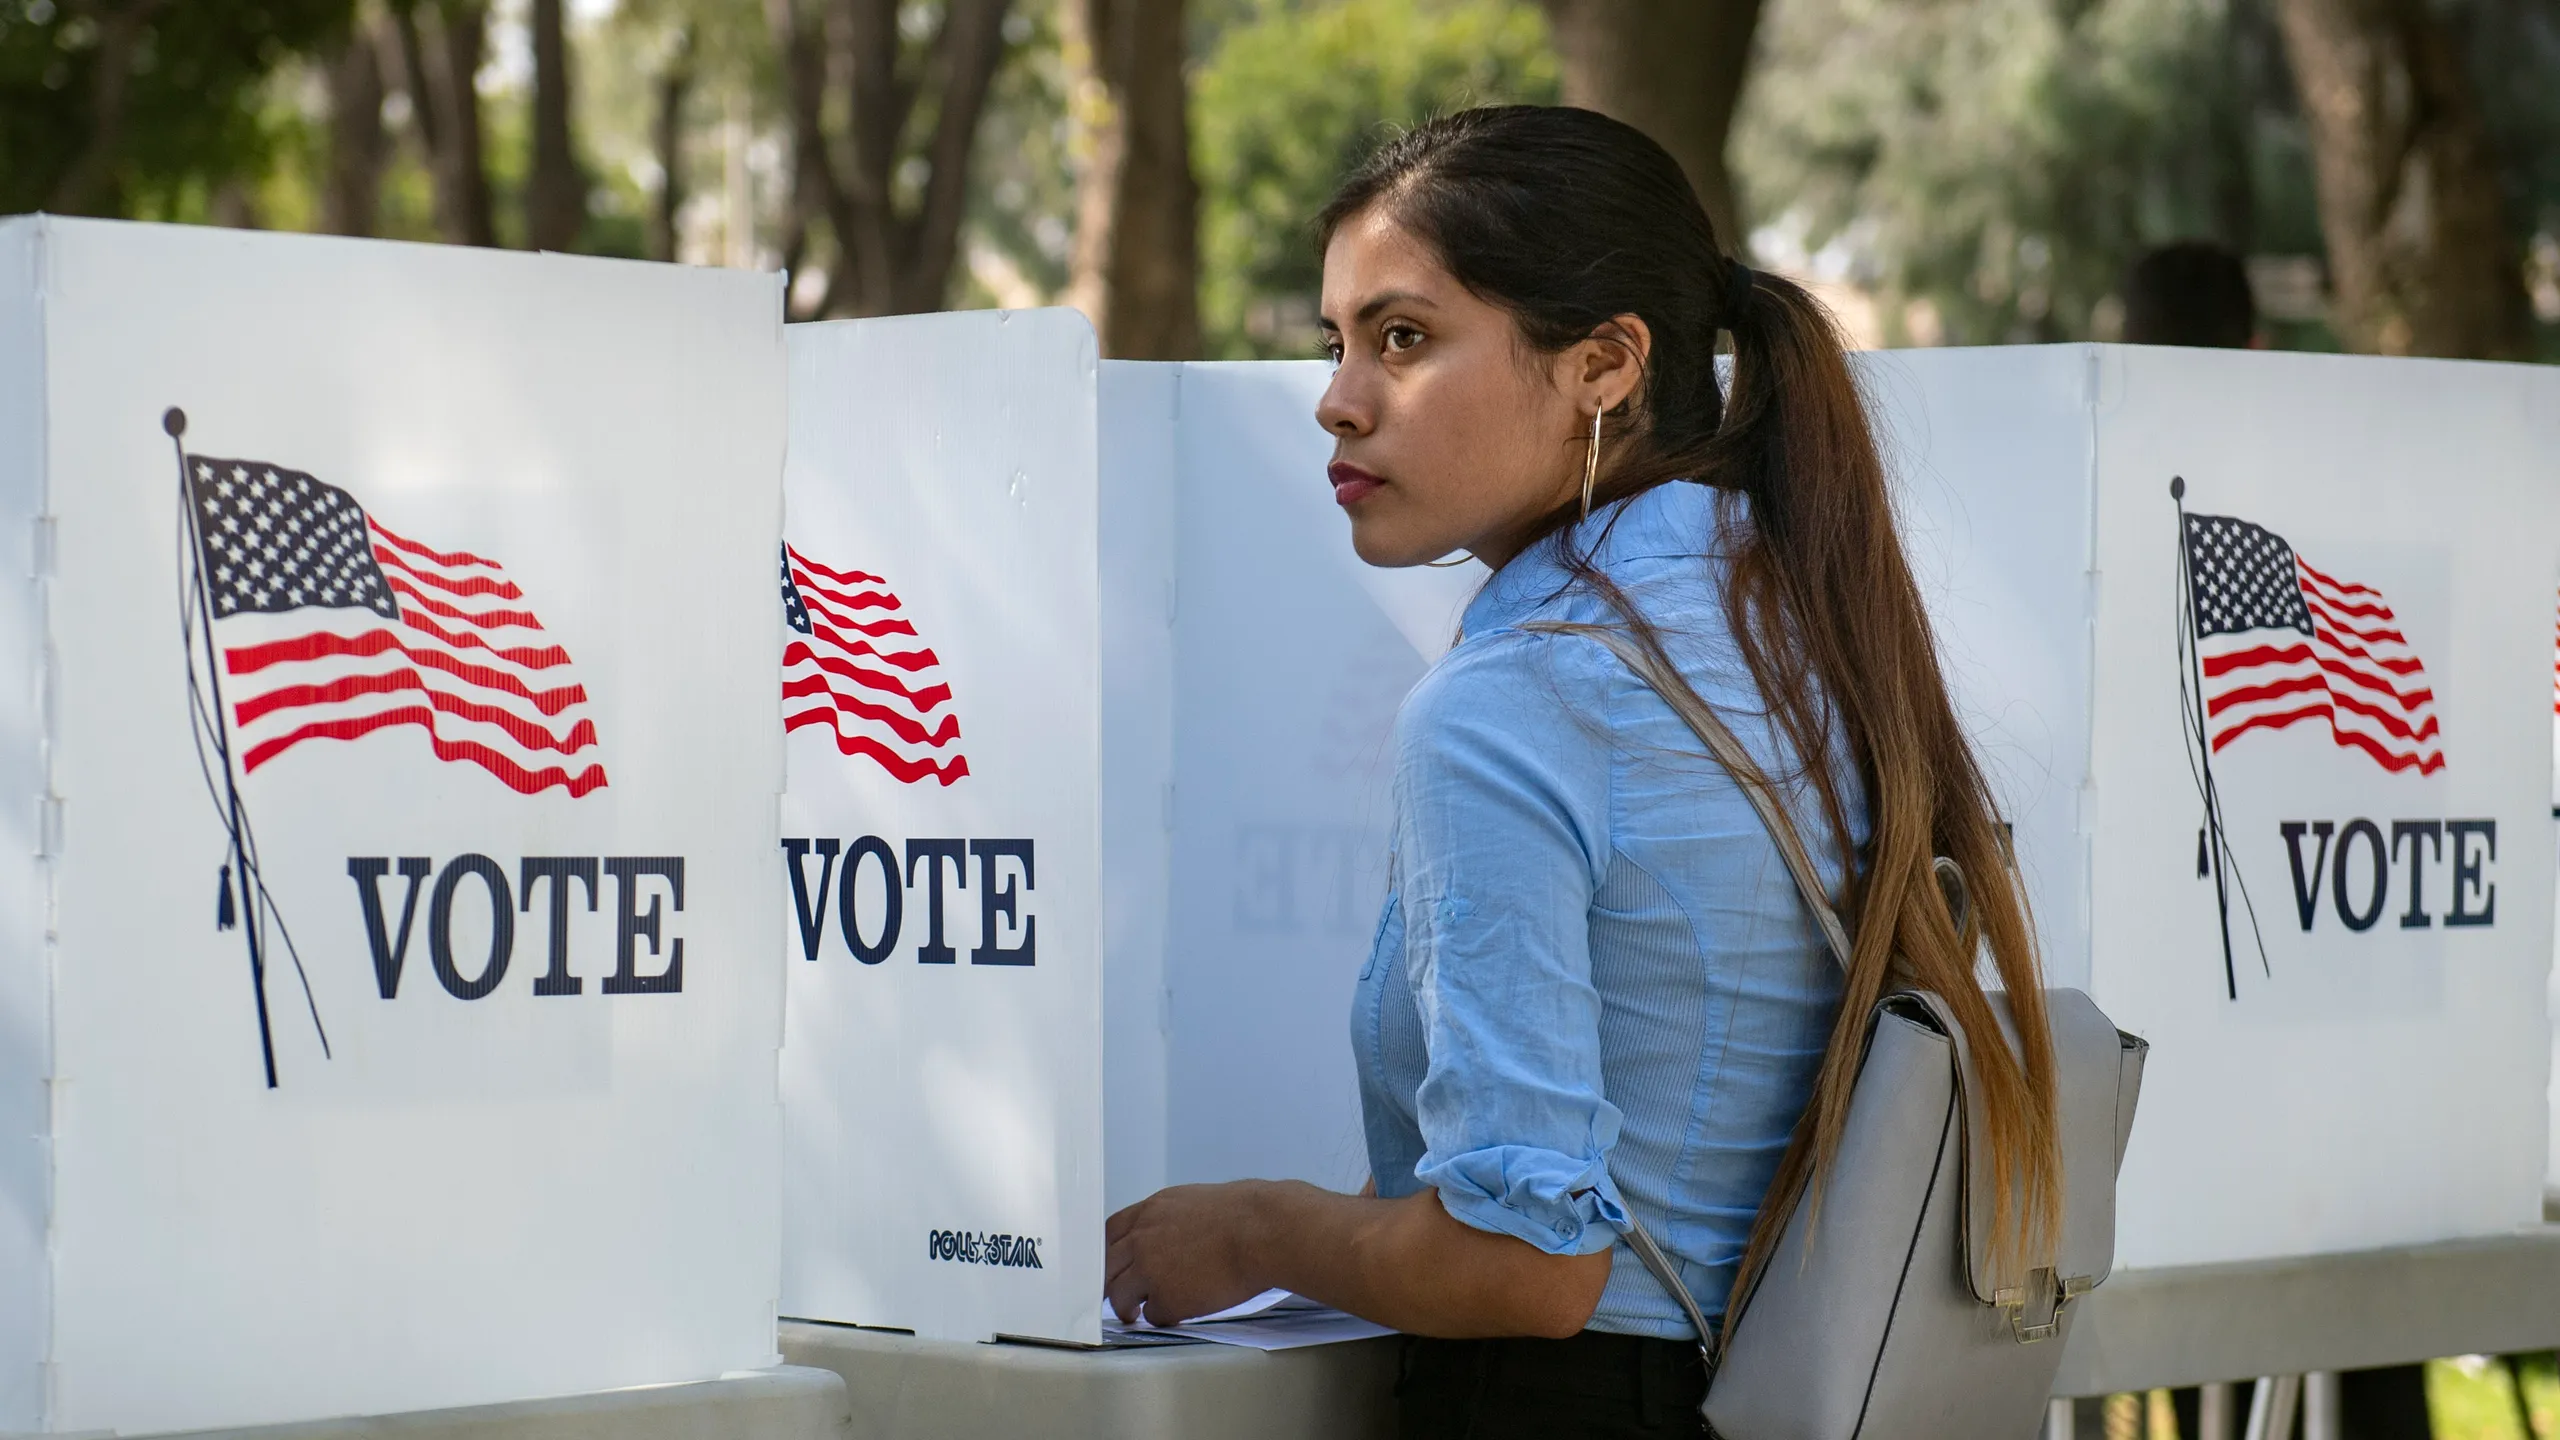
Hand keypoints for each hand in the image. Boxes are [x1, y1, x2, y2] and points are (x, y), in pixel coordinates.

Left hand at [1104, 1180, 1272, 1325]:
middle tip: (1119, 1295)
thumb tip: (1168, 1236)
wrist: (1261, 1232)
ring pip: (1120, 1296)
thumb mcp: (1194, 1201)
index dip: (1109, 1253)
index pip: (1109, 1233)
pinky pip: (1153, 1315)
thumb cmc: (1244, 1214)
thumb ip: (1170, 1219)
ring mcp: (1150, 1270)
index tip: (1112, 1265)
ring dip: (1127, 1306)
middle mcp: (1142, 1239)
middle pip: (1107, 1267)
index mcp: (1150, 1211)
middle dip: (1110, 1283)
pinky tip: (1174, 1314)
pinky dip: (1161, 1317)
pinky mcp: (1167, 1299)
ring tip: (1134, 1314)